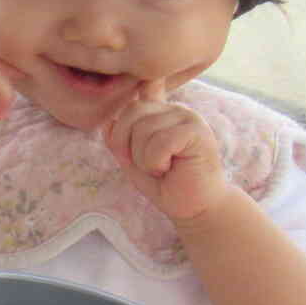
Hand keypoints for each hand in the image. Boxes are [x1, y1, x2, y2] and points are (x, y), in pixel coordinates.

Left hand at [104, 79, 230, 223]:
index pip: (137, 96)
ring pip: (143, 128)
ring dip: (144, 159)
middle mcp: (175, 110)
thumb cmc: (165, 185)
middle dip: (127, 145)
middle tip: (148, 166)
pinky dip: (156, 162)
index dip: (127, 118)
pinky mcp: (197, 131)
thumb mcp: (132, 161)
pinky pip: (159, 142)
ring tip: (162, 168)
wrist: (195, 207)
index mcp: (160, 113)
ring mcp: (188, 118)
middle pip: (131, 111)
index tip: (140, 134)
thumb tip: (108, 123)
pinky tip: (171, 169)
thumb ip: (119, 141)